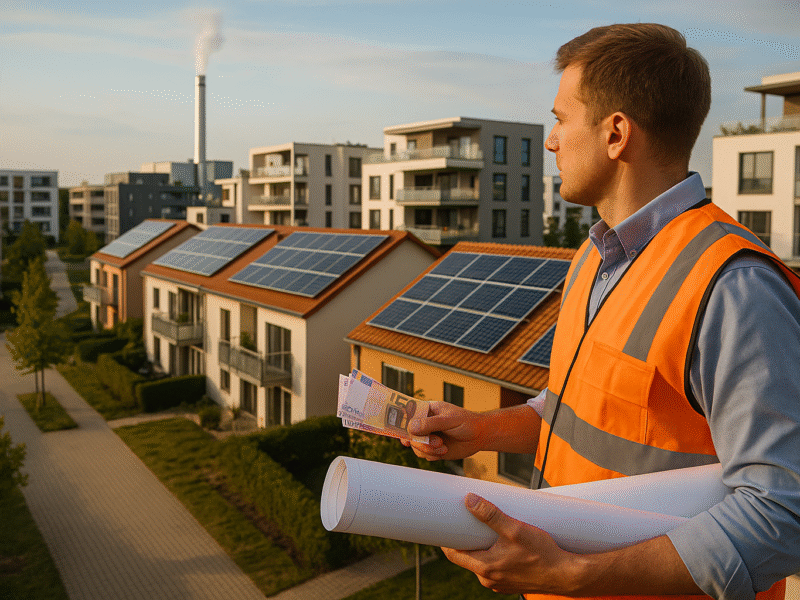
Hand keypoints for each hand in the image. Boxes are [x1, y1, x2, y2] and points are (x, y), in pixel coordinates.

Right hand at [400, 401, 485, 460]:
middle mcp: (424, 423)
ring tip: (443, 447)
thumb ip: (430, 423)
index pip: (407, 414)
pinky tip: (444, 451)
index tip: (400, 431)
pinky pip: (423, 454)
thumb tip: (411, 427)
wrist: (479, 437)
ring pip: (415, 446)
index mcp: (426, 410)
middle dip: (421, 442)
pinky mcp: (432, 448)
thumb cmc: (467, 422)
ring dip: (428, 450)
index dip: (399, 423)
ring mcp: (427, 436)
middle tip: (437, 442)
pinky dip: (432, 455)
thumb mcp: (449, 420)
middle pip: (409, 434)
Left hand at [442, 494, 575, 594]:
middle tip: (467, 520)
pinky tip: (502, 544)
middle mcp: (489, 579)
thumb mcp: (515, 529)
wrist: (567, 575)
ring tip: (487, 529)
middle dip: (466, 539)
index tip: (445, 523)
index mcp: (485, 567)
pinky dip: (494, 555)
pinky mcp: (510, 582)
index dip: (446, 539)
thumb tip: (469, 500)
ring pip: (481, 562)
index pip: (453, 554)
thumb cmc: (543, 554)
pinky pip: (494, 567)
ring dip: (482, 547)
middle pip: (467, 557)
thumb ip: (491, 515)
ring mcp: (499, 583)